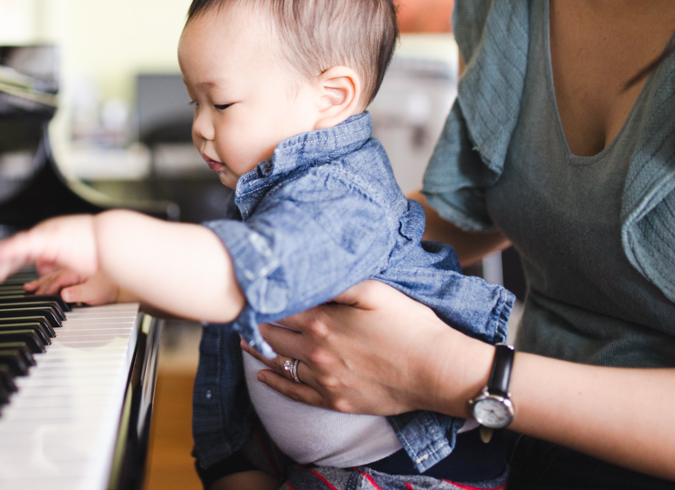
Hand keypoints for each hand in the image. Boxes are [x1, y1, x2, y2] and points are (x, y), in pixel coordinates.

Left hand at [0, 215, 98, 290]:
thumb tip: (41, 268)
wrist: (114, 242)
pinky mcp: (48, 240)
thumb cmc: (99, 251)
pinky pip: (22, 246)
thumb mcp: (71, 261)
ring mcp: (46, 236)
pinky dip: (6, 251)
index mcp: (49, 242)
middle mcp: (45, 236)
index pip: (22, 253)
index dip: (4, 263)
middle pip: (14, 251)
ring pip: (13, 247)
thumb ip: (55, 263)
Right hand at [25, 269, 120, 305]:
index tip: (36, 298)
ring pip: (49, 277)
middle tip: (26, 295)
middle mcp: (69, 271)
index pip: (55, 282)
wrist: (117, 283)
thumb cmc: (107, 287)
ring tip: (27, 288)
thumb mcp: (94, 293)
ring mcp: (69, 272)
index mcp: (73, 273)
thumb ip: (78, 294)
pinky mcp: (70, 275)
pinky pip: (53, 277)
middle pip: (49, 279)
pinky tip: (37, 284)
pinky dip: (44, 281)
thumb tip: (64, 295)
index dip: (45, 291)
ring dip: (38, 283)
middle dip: (37, 287)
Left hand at [243, 280, 485, 417]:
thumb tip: (309, 273)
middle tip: (238, 314)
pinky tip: (263, 377)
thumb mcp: (375, 290)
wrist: (436, 371)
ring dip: (258, 351)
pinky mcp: (335, 400)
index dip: (261, 298)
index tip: (245, 291)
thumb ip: (338, 282)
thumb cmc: (410, 325)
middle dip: (254, 324)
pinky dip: (275, 383)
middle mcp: (316, 351)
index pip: (279, 307)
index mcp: (323, 321)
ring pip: (279, 364)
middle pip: (272, 335)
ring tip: (243, 342)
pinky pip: (295, 393)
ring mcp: (324, 379)